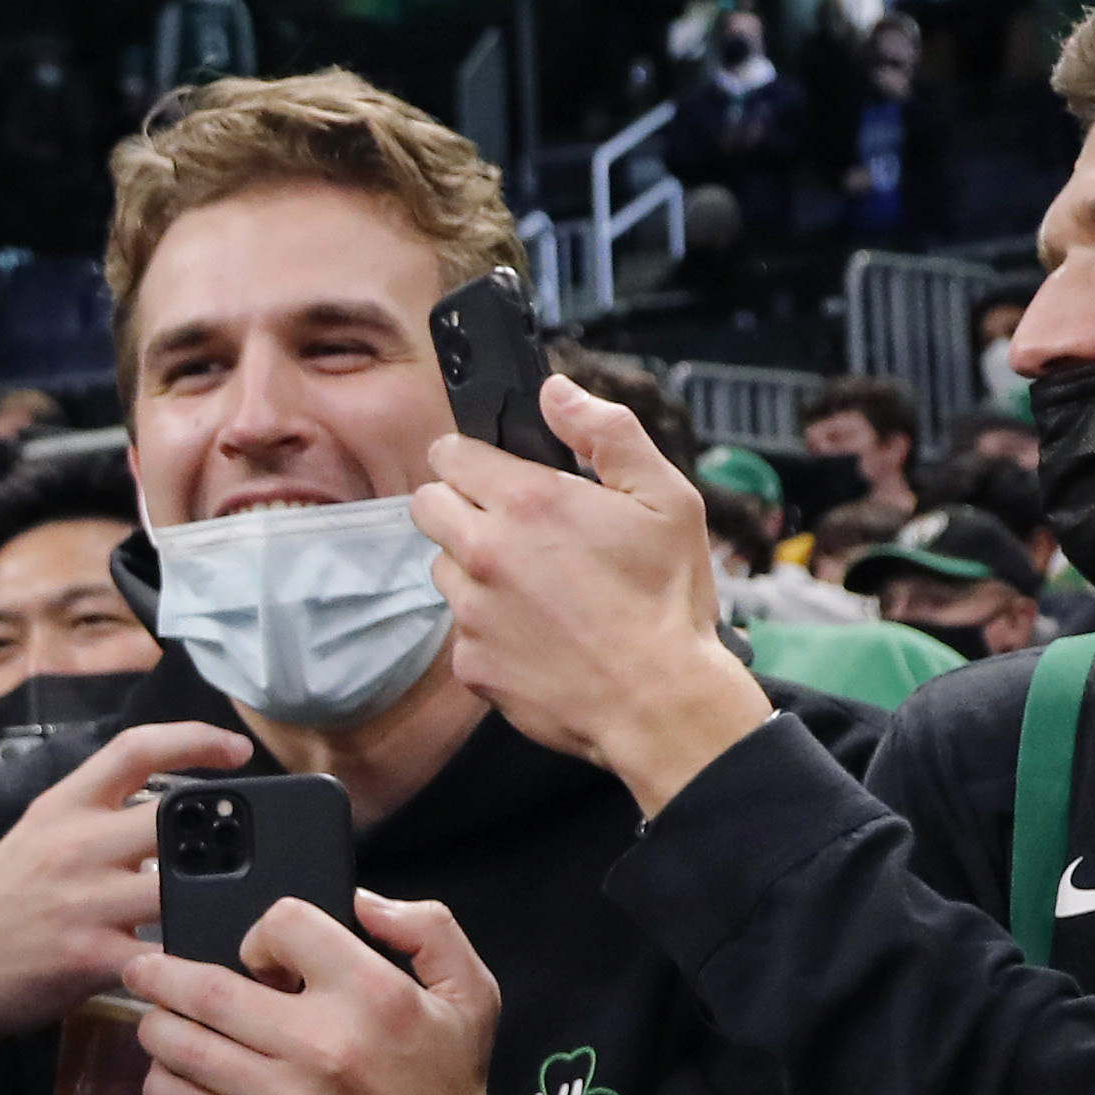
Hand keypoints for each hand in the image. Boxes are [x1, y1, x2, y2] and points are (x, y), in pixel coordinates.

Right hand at [0, 719, 252, 1055]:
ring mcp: (81, 901)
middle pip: (173, 819)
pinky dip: (189, 966)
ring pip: (179, 889)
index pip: (135, 748)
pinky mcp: (86, 957)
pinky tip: (204, 970)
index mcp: (60, 807)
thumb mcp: (32, 840)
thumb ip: (92, 821)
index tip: (238, 749)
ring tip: (242, 916)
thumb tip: (169, 819)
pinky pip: (161, 958)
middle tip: (257, 850)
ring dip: (216, 904)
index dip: (195, 738)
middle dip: (223, 836)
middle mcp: (72, 845)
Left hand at [129, 891, 514, 1094]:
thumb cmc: (447, 1086)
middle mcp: (324, 1042)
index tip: (258, 949)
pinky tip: (168, 1070)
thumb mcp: (469, 993)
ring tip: (150, 1015)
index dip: (263, 928)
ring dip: (154, 1025)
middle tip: (142, 968)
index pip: (285, 925)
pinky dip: (165, 1082)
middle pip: (209, 989)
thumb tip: (361, 899)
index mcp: (372, 993)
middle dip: (161, 974)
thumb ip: (425, 928)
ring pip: (185, 1047)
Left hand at [406, 376, 773, 818]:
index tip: (493, 470)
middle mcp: (483, 553)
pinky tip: (538, 632)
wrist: (660, 703)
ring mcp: (470, 611)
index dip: (472, 458)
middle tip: (510, 523)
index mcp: (526, 503)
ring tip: (536, 584)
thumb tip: (556, 391)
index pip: (449, 455)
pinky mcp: (469, 663)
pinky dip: (489, 625)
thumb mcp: (666, 498)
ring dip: (474, 567)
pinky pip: (461, 629)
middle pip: (426, 505)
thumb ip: (607, 433)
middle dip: (458, 504)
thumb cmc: (668, 601)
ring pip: (442, 568)